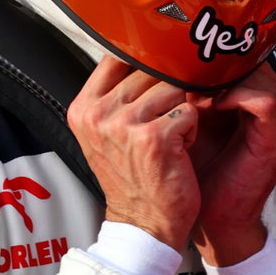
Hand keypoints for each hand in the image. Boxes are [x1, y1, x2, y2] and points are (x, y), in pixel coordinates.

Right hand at [66, 57, 200, 251]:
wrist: (144, 225)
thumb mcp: (107, 133)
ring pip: (173, 88)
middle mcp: (98, 114)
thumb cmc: (133, 177)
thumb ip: (116, 94)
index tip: (157, 78)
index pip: (117, 56)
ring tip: (171, 137)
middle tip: (164, 122)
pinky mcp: (154, 138)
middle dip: (167, 91)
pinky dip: (193, 129)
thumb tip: (143, 49)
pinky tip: (180, 150)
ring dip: (181, 111)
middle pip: (150, 69)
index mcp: (83, 108)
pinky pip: (190, 110)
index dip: (146, 62)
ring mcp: (124, 125)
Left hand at [186, 64, 275, 266]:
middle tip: (175, 62)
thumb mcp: (187, 116)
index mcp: (255, 89)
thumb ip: (183, 84)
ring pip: (256, 72)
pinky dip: (232, 98)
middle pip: (248, 55)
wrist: (213, 215)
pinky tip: (203, 106)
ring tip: (187, 85)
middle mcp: (275, 96)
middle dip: (210, 59)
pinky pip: (262, 101)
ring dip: (218, 77)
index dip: (203, 48)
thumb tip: (153, 50)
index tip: (170, 53)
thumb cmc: (197, 166)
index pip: (236, 48)